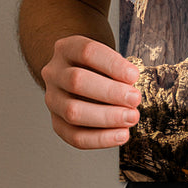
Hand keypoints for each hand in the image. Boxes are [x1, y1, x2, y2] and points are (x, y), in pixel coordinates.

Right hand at [41, 35, 141, 149]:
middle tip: (135, 99)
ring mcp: (52, 98)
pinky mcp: (56, 122)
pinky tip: (121, 135)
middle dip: (110, 93)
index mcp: (67, 48)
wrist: (75, 73)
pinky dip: (100, 139)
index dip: (112, 64)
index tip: (134, 75)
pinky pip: (74, 136)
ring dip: (107, 117)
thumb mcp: (105, 56)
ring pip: (72, 111)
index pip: (87, 52)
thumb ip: (117, 68)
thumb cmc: (97, 65)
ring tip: (131, 118)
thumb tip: (131, 86)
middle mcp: (54, 72)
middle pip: (77, 81)